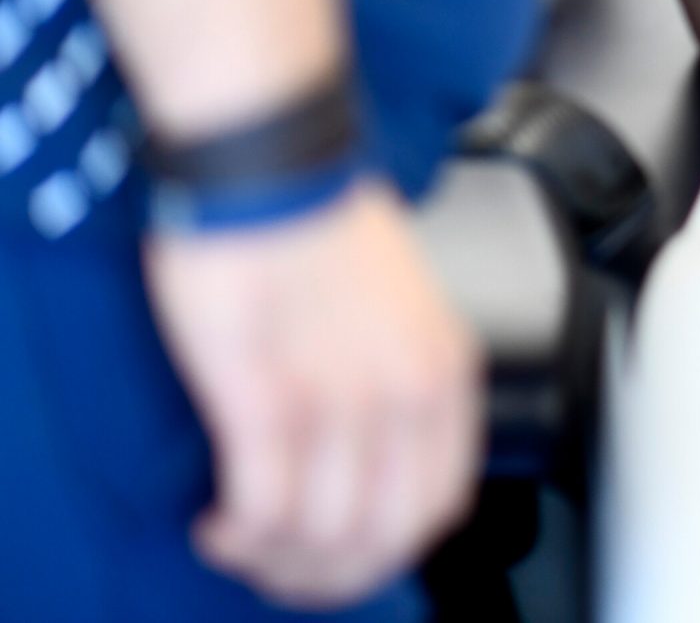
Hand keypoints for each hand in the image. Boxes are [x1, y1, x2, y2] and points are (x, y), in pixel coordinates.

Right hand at [143, 180, 481, 607]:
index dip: (386, 548)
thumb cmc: (323, 217)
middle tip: (284, 564)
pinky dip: (240, 534)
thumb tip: (373, 456)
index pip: (439, 504)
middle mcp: (405, 393)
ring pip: (323, 536)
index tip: (343, 549)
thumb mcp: (402, 307)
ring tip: (243, 540)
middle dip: (329, 572)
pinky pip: (265, 509)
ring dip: (277, 559)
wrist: (274, 159)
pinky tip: (220, 519)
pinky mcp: (264, 396)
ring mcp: (339, 399)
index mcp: (446, 369)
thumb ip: (399, 378)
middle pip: (382, 539)